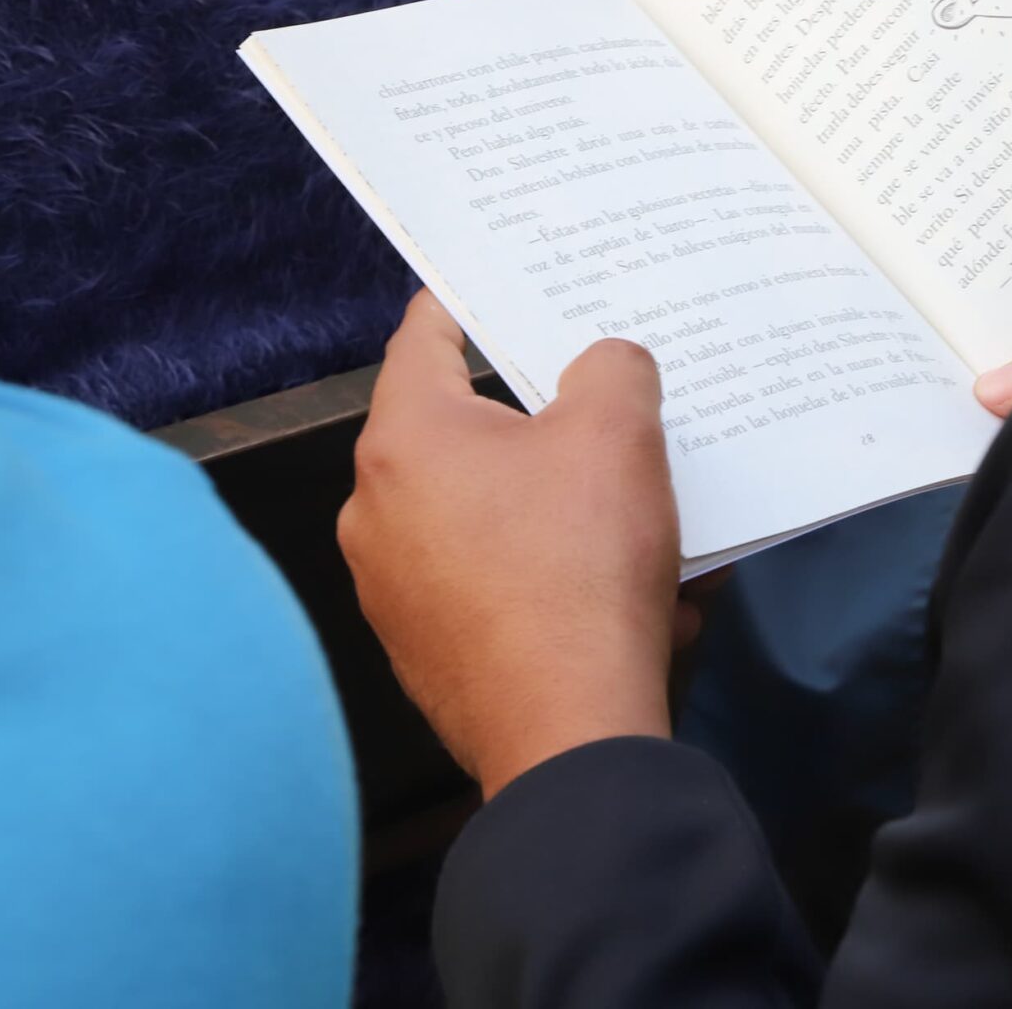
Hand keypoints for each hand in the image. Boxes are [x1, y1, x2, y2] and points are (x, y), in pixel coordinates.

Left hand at [339, 292, 682, 799]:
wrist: (567, 730)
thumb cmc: (580, 567)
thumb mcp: (618, 434)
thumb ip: (611, 369)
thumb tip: (603, 367)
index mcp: (406, 440)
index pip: (425, 337)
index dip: (467, 300)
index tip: (495, 281)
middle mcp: (377, 510)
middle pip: (462, 431)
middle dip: (537, 419)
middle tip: (598, 404)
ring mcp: (393, 587)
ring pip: (485, 514)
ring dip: (555, 507)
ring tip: (634, 515)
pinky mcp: (424, 649)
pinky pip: (492, 582)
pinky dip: (549, 576)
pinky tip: (625, 594)